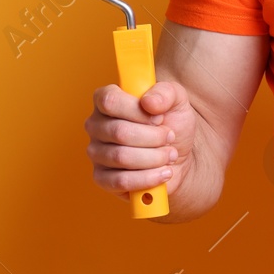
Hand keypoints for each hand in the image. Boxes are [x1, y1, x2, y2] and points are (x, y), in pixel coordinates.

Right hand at [84, 81, 197, 201]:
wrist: (178, 157)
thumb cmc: (172, 124)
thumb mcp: (177, 100)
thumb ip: (165, 93)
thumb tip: (149, 102)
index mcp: (107, 100)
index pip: (110, 101)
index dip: (137, 111)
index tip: (159, 117)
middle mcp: (96, 125)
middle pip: (119, 132)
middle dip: (153, 137)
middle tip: (170, 137)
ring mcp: (96, 153)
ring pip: (122, 157)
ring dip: (155, 158)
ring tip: (170, 155)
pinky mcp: (101, 178)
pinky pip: (121, 181)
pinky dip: (148, 178)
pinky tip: (164, 173)